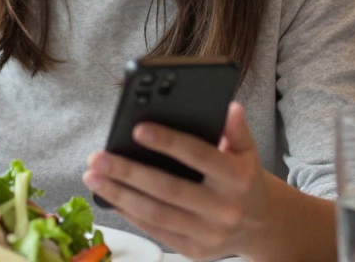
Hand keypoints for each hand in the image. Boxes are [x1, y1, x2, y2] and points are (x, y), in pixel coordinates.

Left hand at [83, 103, 277, 260]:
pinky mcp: (195, 251)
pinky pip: (156, 230)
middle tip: (98, 157)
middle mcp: (225, 209)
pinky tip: (108, 197)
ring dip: (119, 195)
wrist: (262, 226)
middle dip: (128, 172)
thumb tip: (229, 106)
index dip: (168, 143)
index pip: (200, 156)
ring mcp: (209, 234)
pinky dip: (129, 213)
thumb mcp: (247, 152)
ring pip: (156, 213)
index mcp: (238, 179)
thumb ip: (236, 130)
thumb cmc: (244, 179)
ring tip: (92, 176)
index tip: (137, 129)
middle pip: (169, 189)